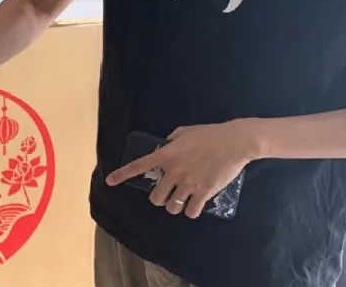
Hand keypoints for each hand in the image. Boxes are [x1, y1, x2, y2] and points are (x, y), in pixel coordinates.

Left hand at [106, 120, 262, 218]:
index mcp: (167, 154)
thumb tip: (164, 148)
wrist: (235, 141)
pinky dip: (191, 211)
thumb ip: (170, 142)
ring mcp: (189, 183)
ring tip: (182, 199)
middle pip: (156, 198)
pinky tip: (195, 205)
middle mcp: (174, 171)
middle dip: (160, 198)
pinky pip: (191, 212)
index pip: (139, 166)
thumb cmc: (209, 134)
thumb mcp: (183, 133)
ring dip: (175, 206)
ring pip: (172, 207)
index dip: (122, 175)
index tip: (110, 181)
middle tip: (168, 194)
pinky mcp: (205, 192)